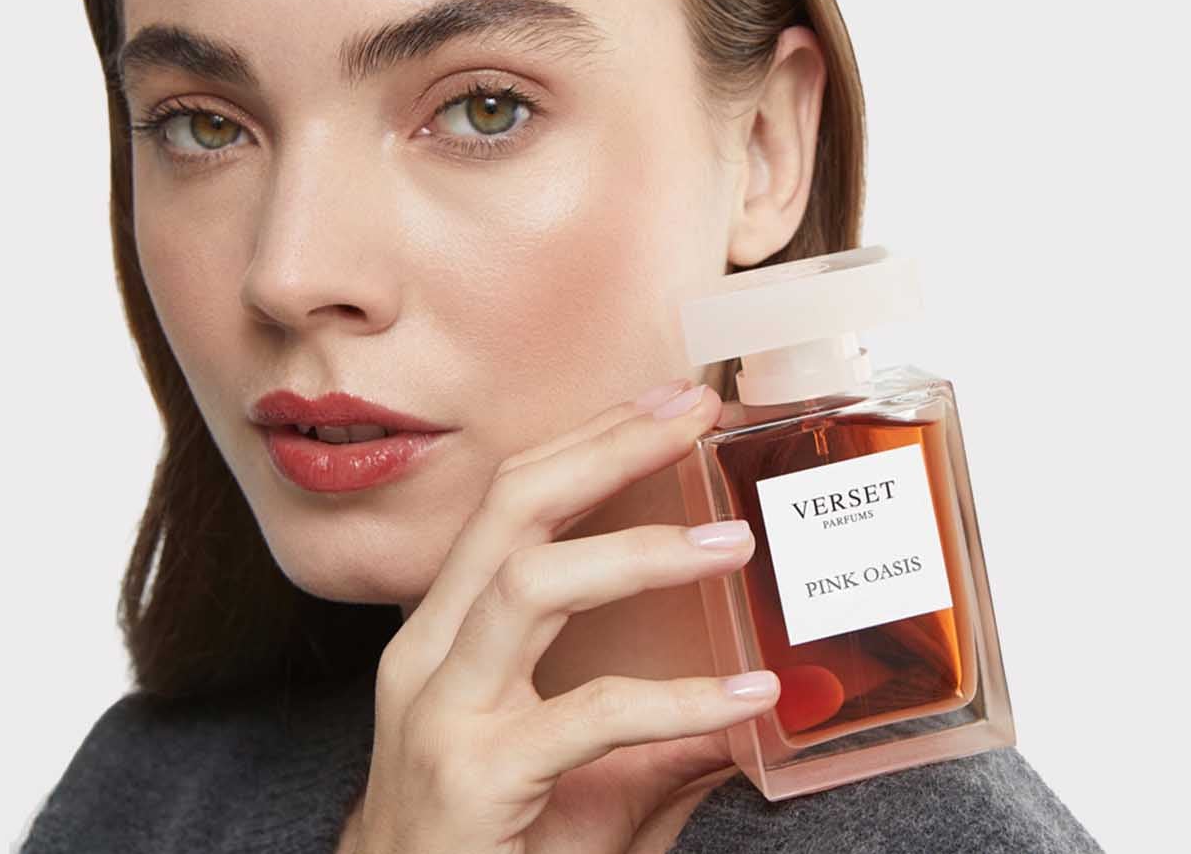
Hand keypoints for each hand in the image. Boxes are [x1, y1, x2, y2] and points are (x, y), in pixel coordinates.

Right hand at [335, 381, 778, 853]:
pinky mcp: (476, 776)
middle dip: (605, 448)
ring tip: (731, 545)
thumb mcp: (579, 786)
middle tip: (693, 413)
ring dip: (639, 553)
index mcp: (444, 640)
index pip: (507, 508)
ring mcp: (443, 714)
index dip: (584, 444)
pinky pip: (588, 714)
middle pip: (509, 512)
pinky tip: (744, 697)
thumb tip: (761, 707)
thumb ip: (657, 745)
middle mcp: (429, 659)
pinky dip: (677, 700)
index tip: (664, 403)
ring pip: (529, 586)